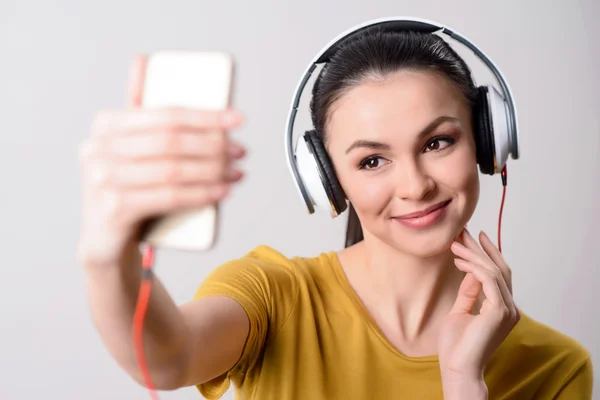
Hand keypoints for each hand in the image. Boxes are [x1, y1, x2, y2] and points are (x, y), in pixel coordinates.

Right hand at [77, 55, 245, 267]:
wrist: (104, 239)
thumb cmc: (126, 186)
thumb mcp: (128, 146)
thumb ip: (137, 109)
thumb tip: (144, 60)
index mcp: (106, 124)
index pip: (166, 114)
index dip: (207, 115)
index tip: (238, 120)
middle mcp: (98, 148)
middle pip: (172, 141)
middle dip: (214, 145)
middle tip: (240, 152)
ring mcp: (103, 180)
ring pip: (173, 169)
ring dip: (213, 171)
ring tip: (236, 172)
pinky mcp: (114, 209)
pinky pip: (168, 196)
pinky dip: (201, 193)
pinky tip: (222, 192)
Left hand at [438, 228, 519, 393]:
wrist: (458, 368)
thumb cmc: (456, 346)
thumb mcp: (460, 311)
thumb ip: (469, 292)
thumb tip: (470, 270)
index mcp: (503, 308)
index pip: (498, 274)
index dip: (487, 254)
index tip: (472, 238)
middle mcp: (510, 307)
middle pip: (498, 268)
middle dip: (479, 248)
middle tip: (462, 232)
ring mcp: (507, 309)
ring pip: (493, 271)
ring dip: (472, 254)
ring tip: (453, 245)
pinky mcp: (499, 311)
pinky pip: (488, 279)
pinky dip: (473, 266)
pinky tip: (458, 261)